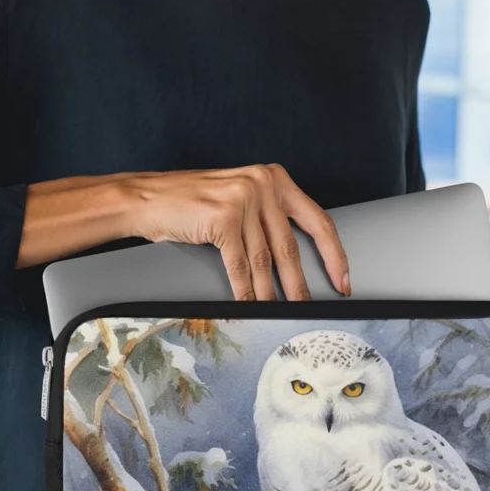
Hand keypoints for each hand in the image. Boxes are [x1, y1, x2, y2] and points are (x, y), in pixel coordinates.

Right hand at [121, 162, 350, 301]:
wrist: (147, 198)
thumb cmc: (191, 202)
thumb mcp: (239, 199)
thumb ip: (267, 219)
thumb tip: (293, 262)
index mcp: (274, 178)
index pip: (318, 220)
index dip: (333, 254)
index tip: (342, 278)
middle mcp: (263, 184)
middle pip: (290, 246)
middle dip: (300, 284)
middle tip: (309, 307)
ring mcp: (243, 199)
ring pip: (264, 260)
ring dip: (271, 293)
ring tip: (278, 312)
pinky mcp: (223, 217)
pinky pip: (239, 265)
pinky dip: (244, 290)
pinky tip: (249, 304)